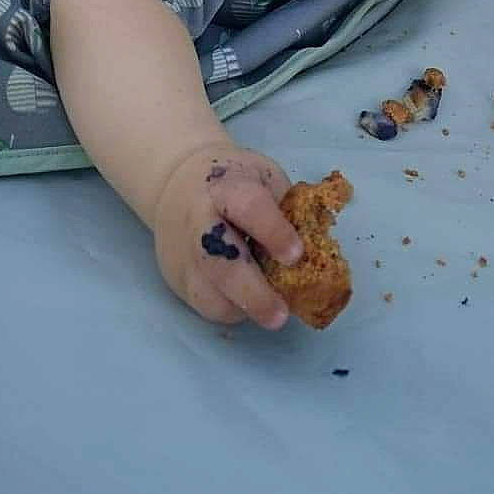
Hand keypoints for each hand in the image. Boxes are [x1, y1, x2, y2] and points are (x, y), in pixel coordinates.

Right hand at [152, 142, 303, 329]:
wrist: (175, 183)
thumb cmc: (233, 181)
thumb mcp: (264, 177)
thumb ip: (287, 208)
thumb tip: (318, 247)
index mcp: (226, 188)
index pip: (248, 208)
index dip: (274, 232)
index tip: (297, 256)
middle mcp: (199, 222)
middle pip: (220, 262)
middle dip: (253, 293)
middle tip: (281, 316)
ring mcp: (184, 254)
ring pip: (207, 293)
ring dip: (243, 309)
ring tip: (269, 311)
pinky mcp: (178, 278)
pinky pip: (205, 304)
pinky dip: (231, 310)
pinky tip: (248, 303)